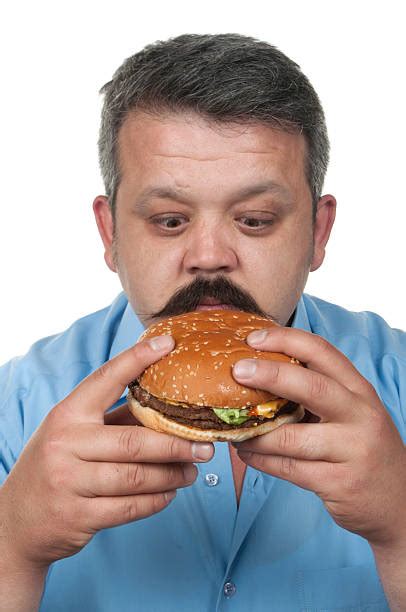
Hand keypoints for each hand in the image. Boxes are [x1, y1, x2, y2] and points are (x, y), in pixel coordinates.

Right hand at [0, 335, 213, 569]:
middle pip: (134, 442)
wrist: (17, 520)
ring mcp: (69, 482)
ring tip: (192, 471)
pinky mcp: (79, 516)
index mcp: (66, 415)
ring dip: (173, 475)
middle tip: (206, 446)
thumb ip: (114, 418)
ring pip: (137, 478)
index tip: (167, 344)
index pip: (105, 378)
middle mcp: (65, 445)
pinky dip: (157, 500)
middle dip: (177, 445)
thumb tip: (164, 402)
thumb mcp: (73, 433)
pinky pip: (130, 508)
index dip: (137, 359)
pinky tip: (170, 493)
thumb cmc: (55, 465)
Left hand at [232, 326, 405, 547]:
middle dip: (270, 375)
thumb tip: (260, 373)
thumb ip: (317, 393)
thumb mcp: (351, 412)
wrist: (398, 501)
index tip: (253, 338)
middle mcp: (360, 415)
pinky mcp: (339, 483)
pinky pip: (289, 468)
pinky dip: (261, 460)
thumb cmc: (361, 447)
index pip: (322, 352)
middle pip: (312, 387)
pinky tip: (247, 453)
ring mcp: (352, 450)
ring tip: (233, 430)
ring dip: (255, 433)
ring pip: (291, 437)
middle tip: (237, 371)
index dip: (286, 340)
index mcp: (359, 390)